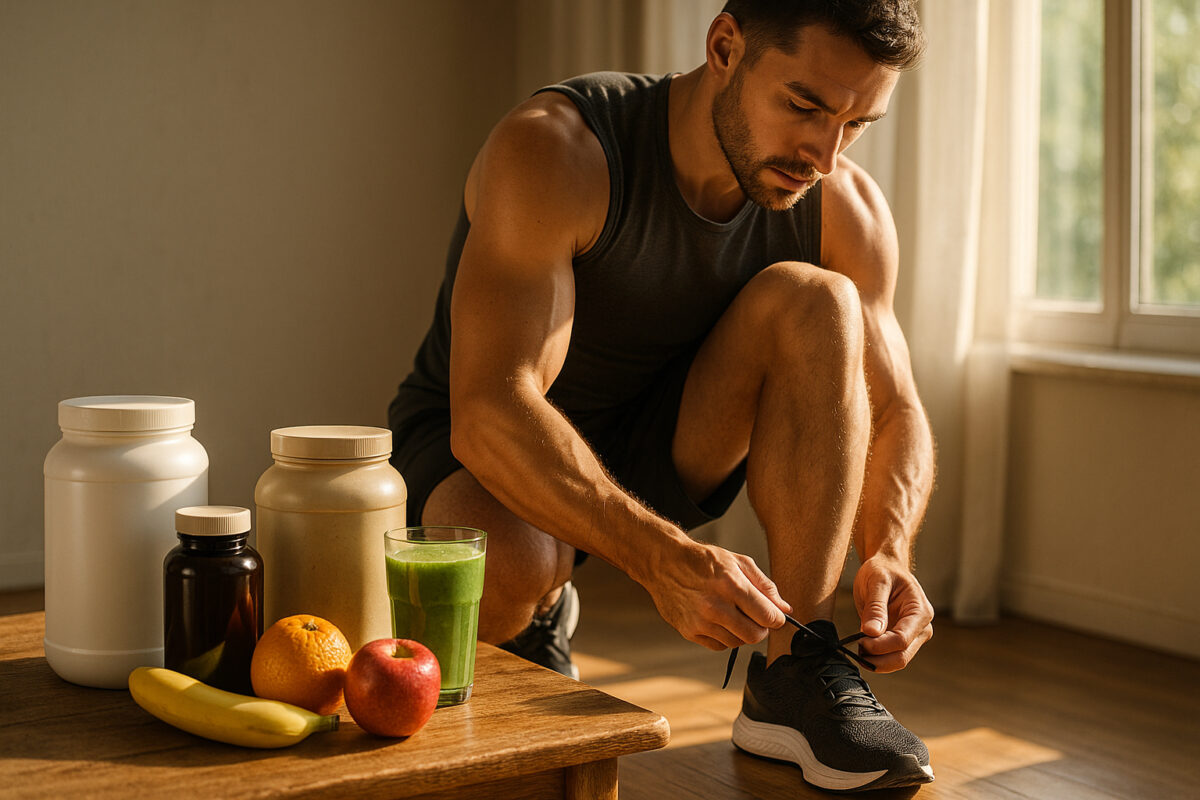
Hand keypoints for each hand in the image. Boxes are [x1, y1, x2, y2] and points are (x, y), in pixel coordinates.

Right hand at [640, 540, 790, 650]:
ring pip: (737, 643)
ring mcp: (700, 621)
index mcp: (731, 585)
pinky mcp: (689, 631)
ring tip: (734, 615)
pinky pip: (718, 646)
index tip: (775, 616)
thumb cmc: (703, 560)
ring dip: (742, 633)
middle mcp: (715, 606)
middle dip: (761, 629)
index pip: (767, 616)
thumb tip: (785, 608)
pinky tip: (719, 620)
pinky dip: (725, 637)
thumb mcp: (738, 562)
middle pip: (754, 636)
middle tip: (756, 618)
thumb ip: (764, 586)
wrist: (665, 563)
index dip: (776, 619)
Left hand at [852, 554, 933, 672]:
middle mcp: (921, 627)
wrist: (885, 567)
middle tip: (856, 649)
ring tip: (857, 648)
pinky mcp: (902, 641)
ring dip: (876, 662)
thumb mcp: (877, 581)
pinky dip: (876, 658)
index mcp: (920, 611)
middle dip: (878, 659)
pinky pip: (890, 657)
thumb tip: (871, 632)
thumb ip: (875, 607)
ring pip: (897, 661)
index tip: (860, 641)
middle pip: (902, 656)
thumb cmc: (882, 570)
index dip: (880, 646)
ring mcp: (913, 636)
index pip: (902, 639)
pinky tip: (862, 649)